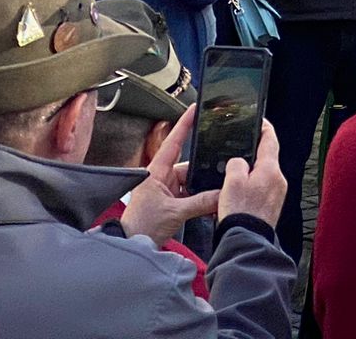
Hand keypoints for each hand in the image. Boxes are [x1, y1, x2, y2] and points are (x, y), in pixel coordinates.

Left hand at [118, 108, 217, 244]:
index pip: (174, 142)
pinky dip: (201, 199)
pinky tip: (212, 204)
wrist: (131, 247)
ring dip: (204, 189)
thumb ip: (202, 202)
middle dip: (205, 171)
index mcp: (156, 172)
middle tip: (222, 172)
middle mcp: (162, 177)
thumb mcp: (175, 212)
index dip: (185, 123)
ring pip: (193, 181)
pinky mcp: (171, 202)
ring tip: (217, 194)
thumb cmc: (141, 227)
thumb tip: (224, 193)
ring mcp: (166, 190)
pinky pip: (192, 194)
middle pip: (191, 166)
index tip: (195, 108)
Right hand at [216, 120, 286, 229]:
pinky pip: (261, 189)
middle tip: (238, 152)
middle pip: (267, 158)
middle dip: (252, 155)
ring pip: (263, 175)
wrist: (247, 240)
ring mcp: (277, 193)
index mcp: (271, 169)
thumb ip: (236, 164)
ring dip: (249, 174)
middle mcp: (278, 180)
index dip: (264, 127)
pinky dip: (250, 188)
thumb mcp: (232, 182)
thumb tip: (239, 163)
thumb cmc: (241, 213)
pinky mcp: (272, 205)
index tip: (259, 120)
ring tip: (232, 179)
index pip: (270, 140)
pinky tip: (238, 195)